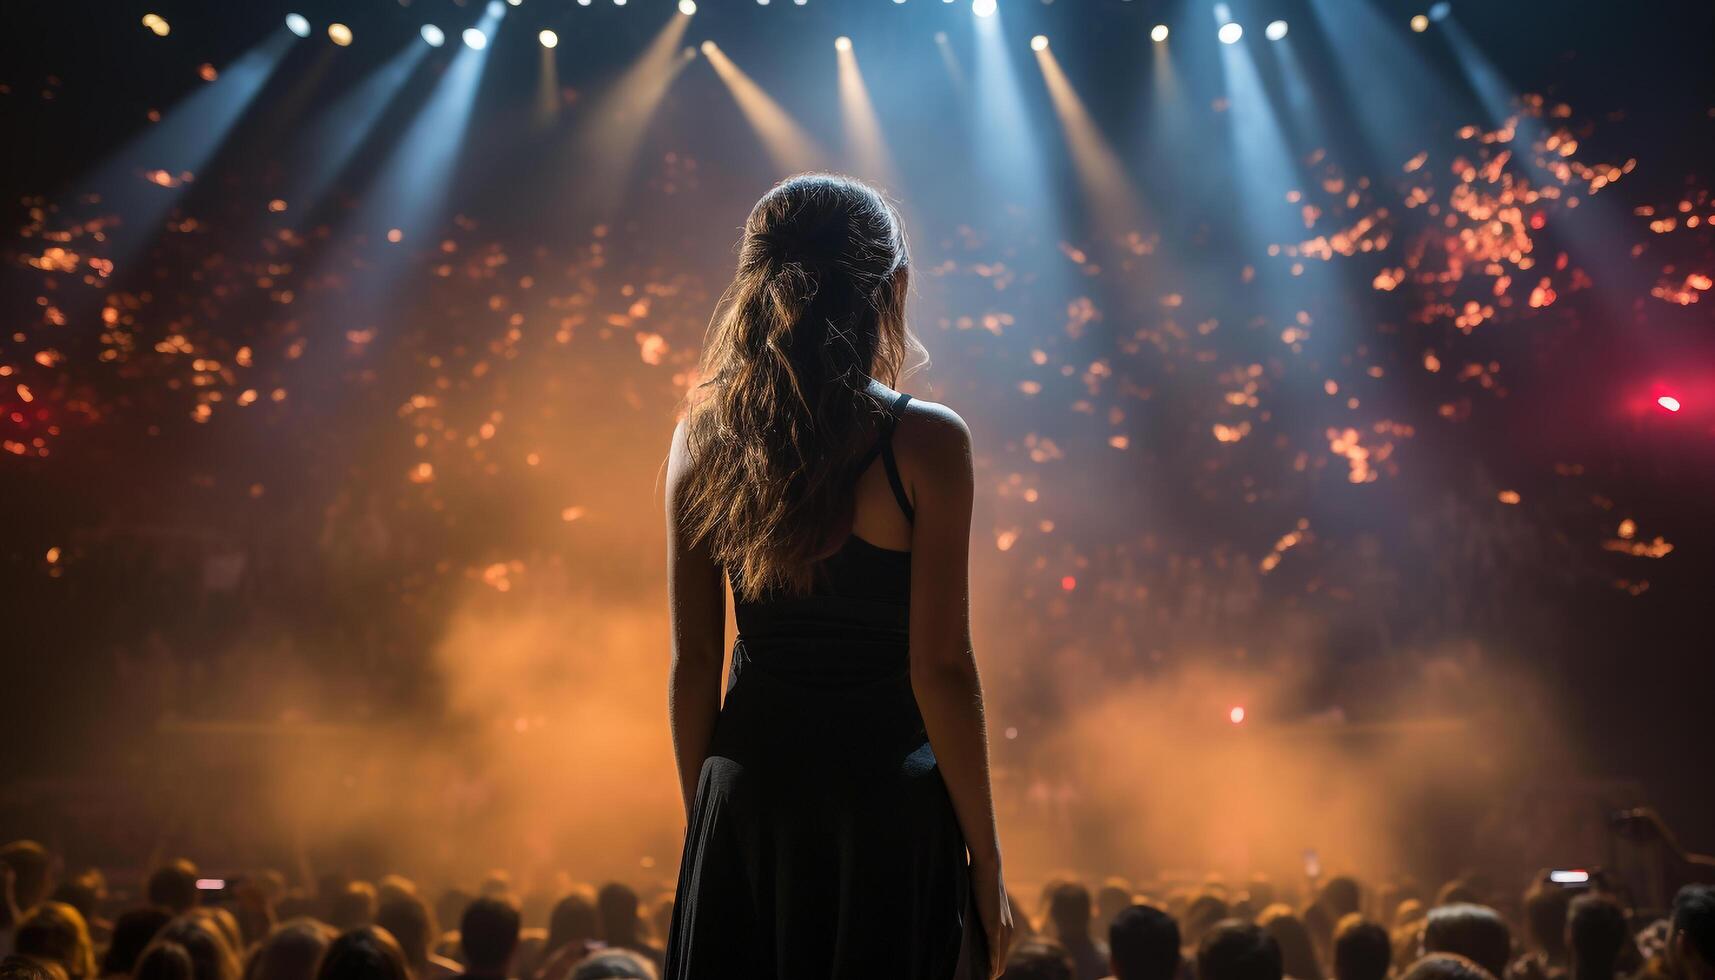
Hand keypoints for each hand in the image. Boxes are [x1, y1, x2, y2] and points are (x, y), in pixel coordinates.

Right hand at [971, 856, 1013, 978]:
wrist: (988, 866)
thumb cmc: (981, 879)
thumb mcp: (980, 901)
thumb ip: (976, 913)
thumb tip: (964, 917)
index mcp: (1005, 925)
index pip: (1000, 954)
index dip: (991, 965)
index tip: (980, 973)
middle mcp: (1007, 929)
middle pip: (1000, 962)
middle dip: (990, 972)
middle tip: (976, 978)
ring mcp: (1002, 928)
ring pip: (998, 959)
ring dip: (990, 971)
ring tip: (979, 979)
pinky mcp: (994, 925)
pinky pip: (993, 950)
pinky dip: (990, 963)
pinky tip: (987, 974)